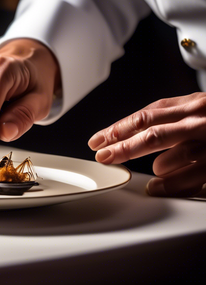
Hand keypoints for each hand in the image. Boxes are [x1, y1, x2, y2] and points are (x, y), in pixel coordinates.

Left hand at [88, 92, 205, 196]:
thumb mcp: (199, 110)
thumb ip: (171, 119)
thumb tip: (132, 134)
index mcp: (191, 105)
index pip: (147, 115)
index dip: (118, 129)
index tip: (98, 140)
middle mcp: (199, 120)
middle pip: (153, 133)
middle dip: (123, 146)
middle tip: (103, 156)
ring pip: (178, 153)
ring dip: (157, 166)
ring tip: (151, 172)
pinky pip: (195, 174)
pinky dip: (174, 183)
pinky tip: (158, 188)